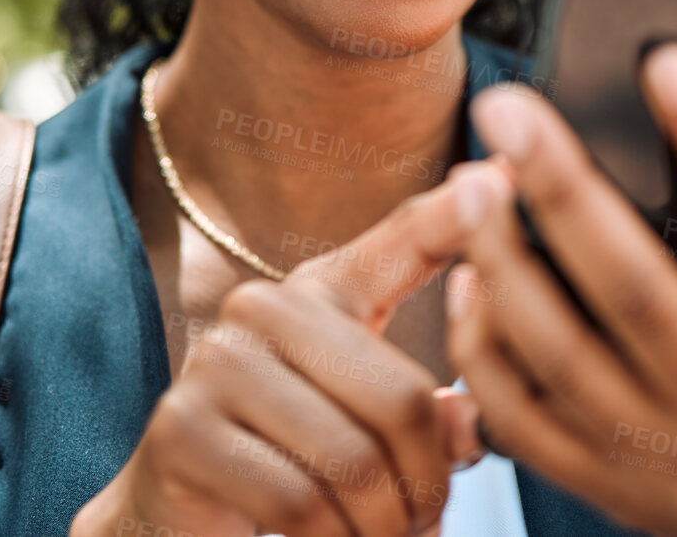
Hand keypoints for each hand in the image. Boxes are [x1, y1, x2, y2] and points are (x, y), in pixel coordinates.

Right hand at [71, 161, 507, 536]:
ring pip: (354, 461)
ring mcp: (216, 363)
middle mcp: (263, 308)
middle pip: (400, 400)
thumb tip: (472, 421)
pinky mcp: (183, 431)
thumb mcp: (367, 429)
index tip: (501, 175)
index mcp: (319, 293)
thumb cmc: (292, 465)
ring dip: (384, 528)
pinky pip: (299, 503)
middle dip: (428, 486)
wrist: (174, 517)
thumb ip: (424, 414)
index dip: (450, 218)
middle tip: (429, 527)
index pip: (398, 244)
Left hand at [445, 44, 676, 536]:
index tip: (664, 64)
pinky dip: (485, 353)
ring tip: (471, 182)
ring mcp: (673, 471)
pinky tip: (467, 280)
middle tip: (506, 110)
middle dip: (564, 193)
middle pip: (639, 294)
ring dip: (504, 265)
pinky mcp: (614, 495)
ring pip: (563, 362)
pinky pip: (525, 424)